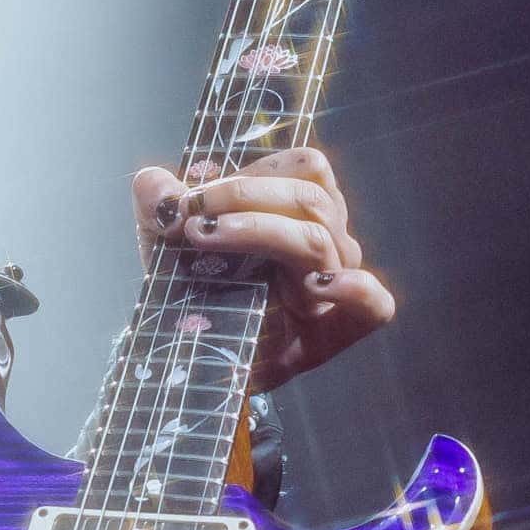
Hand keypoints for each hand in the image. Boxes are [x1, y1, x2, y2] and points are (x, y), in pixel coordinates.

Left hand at [131, 144, 394, 392]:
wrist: (195, 362)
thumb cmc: (196, 294)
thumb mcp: (167, 244)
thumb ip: (159, 205)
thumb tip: (155, 182)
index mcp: (301, 211)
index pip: (306, 168)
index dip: (253, 172)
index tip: (196, 196)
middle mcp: (328, 241)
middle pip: (310, 195)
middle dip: (242, 195)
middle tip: (190, 214)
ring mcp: (338, 283)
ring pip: (317, 237)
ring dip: (256, 228)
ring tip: (206, 237)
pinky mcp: (340, 329)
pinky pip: (374, 304)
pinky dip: (352, 289)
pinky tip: (313, 286)